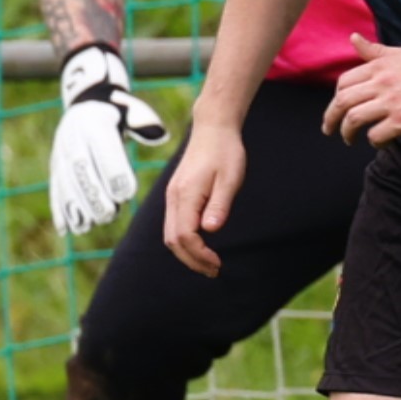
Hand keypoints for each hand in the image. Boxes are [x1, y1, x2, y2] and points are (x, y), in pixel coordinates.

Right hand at [48, 43, 171, 236]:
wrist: (88, 101)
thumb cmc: (121, 111)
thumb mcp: (133, 111)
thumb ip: (144, 124)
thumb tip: (158, 135)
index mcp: (95, 121)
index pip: (103, 147)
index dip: (113, 171)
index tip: (126, 195)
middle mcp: (73, 135)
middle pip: (81, 167)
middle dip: (93, 193)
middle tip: (108, 215)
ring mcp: (61, 151)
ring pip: (65, 180)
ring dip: (75, 205)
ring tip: (88, 225)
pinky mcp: (55, 164)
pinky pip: (55, 187)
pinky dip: (59, 208)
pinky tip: (65, 228)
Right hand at [162, 111, 247, 274]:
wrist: (213, 129)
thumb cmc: (226, 152)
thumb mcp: (230, 178)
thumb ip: (219, 205)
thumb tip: (210, 231)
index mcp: (186, 194)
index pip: (184, 236)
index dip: (199, 254)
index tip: (217, 263)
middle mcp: (174, 197)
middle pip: (172, 240)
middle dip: (191, 260)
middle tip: (213, 271)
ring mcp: (172, 196)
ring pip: (169, 235)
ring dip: (186, 253)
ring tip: (208, 264)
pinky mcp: (175, 194)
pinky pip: (173, 225)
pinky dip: (184, 241)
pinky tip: (200, 246)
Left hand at [323, 44, 400, 143]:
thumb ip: (375, 50)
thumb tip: (353, 38)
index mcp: (379, 66)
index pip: (344, 82)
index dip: (335, 98)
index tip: (336, 109)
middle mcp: (381, 82)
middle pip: (342, 102)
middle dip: (331, 119)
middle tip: (329, 129)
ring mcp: (391, 102)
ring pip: (354, 119)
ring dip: (347, 133)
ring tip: (350, 139)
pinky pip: (376, 134)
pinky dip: (373, 141)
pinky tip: (379, 142)